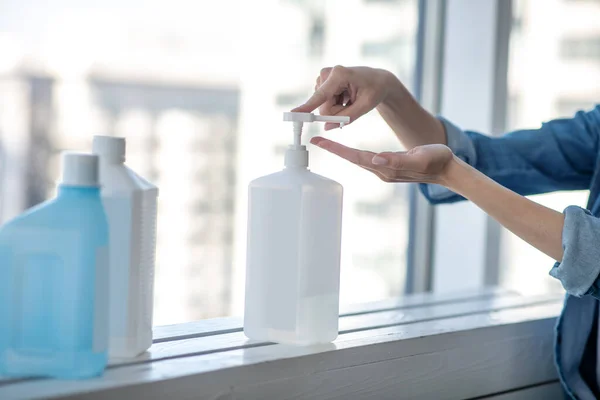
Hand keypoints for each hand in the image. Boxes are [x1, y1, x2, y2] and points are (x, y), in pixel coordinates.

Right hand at [292, 66, 393, 129]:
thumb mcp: (366, 105)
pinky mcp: (322, 82)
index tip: (293, 114)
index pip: (321, 95)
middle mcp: (327, 73)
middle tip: (352, 103)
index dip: (307, 106)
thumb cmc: (374, 90)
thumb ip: (347, 117)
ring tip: (350, 98)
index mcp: (339, 74)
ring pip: (324, 107)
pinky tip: (345, 96)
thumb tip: (327, 127)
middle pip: (324, 106)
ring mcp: (322, 77)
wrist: (377, 80)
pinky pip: (324, 104)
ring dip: (338, 108)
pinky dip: (336, 105)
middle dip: (337, 112)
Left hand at [311, 137, 453, 184]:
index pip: (355, 157)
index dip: (337, 149)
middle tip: (315, 140)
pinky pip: (366, 160)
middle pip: (352, 159)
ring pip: (358, 159)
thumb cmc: (437, 161)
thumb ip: (398, 160)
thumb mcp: (420, 157)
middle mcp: (381, 170)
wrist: (448, 170)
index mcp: (385, 168)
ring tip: (326, 143)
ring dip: (341, 152)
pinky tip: (348, 151)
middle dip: (333, 149)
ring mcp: (384, 170)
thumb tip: (376, 158)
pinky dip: (354, 154)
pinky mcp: (388, 167)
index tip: (319, 142)